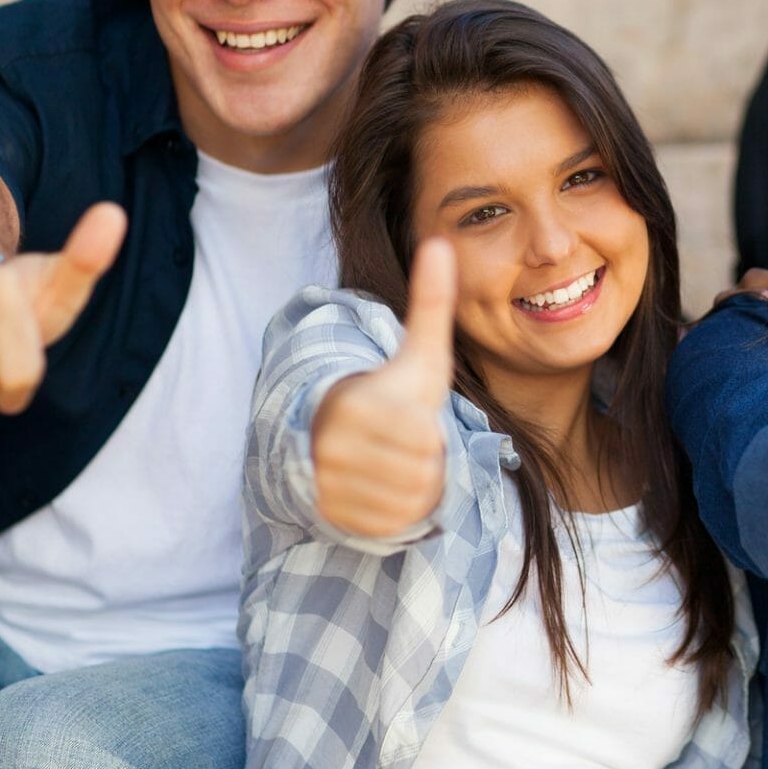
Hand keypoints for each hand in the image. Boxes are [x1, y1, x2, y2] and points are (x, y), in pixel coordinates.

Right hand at [311, 238, 457, 537]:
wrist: (342, 432)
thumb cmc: (393, 393)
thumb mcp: (421, 352)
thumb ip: (431, 302)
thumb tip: (441, 243)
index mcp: (356, 403)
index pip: (426, 440)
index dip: (433, 435)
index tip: (413, 421)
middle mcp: (332, 445)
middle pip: (419, 474)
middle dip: (427, 464)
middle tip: (407, 446)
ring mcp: (326, 482)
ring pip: (406, 502)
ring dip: (414, 490)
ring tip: (396, 465)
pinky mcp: (326, 513)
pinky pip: (387, 526)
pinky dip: (396, 513)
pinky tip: (383, 489)